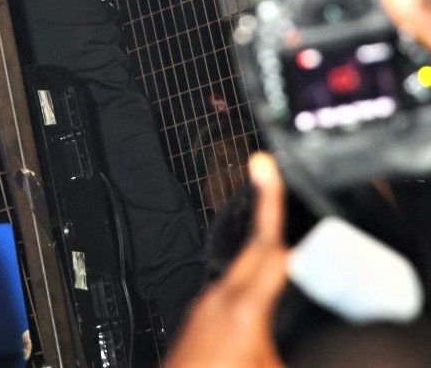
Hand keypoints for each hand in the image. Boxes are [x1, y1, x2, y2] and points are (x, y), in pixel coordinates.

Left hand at [163, 153, 287, 367]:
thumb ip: (294, 346)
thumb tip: (316, 339)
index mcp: (243, 308)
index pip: (268, 247)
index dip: (272, 202)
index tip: (266, 165)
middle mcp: (218, 300)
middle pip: (251, 247)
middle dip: (264, 211)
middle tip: (267, 172)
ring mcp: (202, 309)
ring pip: (237, 270)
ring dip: (259, 255)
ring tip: (278, 242)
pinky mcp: (195, 322)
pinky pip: (225, 291)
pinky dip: (245, 285)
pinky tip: (256, 299)